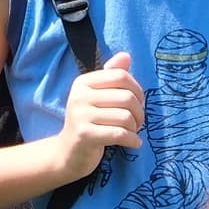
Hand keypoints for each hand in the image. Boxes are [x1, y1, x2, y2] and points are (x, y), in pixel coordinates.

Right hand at [55, 54, 143, 178]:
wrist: (69, 152)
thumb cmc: (90, 121)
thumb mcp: (99, 96)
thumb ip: (112, 76)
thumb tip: (126, 56)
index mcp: (83, 82)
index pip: (121, 76)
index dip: (137, 90)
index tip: (138, 103)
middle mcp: (79, 95)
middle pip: (126, 97)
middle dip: (139, 112)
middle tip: (137, 122)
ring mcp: (80, 115)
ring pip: (125, 117)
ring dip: (135, 128)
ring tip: (132, 132)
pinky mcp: (84, 135)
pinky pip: (119, 134)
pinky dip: (132, 140)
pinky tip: (134, 143)